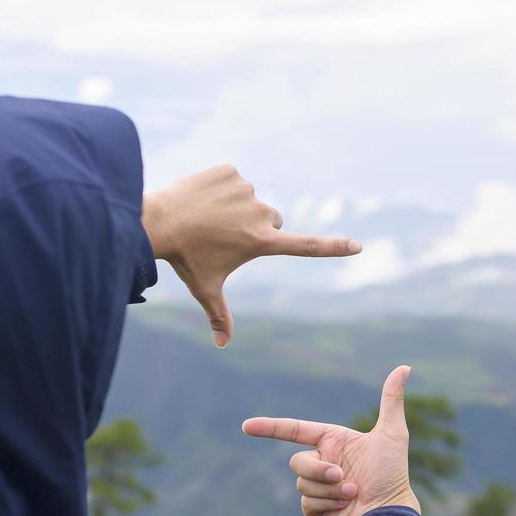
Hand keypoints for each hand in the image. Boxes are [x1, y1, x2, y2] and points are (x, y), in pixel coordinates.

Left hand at [142, 165, 360, 346]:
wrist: (158, 221)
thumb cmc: (185, 259)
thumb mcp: (206, 288)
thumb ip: (219, 316)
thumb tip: (222, 344)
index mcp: (261, 242)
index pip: (305, 246)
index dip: (333, 248)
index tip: (357, 246)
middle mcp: (260, 214)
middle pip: (271, 220)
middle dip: (255, 227)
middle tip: (223, 236)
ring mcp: (245, 190)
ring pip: (250, 200)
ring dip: (235, 207)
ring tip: (207, 217)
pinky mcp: (230, 171)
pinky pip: (232, 180)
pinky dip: (220, 187)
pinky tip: (201, 198)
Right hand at [241, 365, 418, 515]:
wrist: (389, 514)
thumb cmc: (393, 474)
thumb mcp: (393, 434)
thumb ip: (392, 399)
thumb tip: (404, 367)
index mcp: (333, 442)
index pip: (295, 431)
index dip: (269, 427)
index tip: (246, 427)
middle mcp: (323, 462)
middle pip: (297, 461)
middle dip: (318, 470)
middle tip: (343, 476)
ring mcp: (318, 487)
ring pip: (302, 483)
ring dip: (328, 489)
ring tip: (353, 493)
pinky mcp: (316, 510)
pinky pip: (306, 502)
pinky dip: (327, 504)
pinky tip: (345, 508)